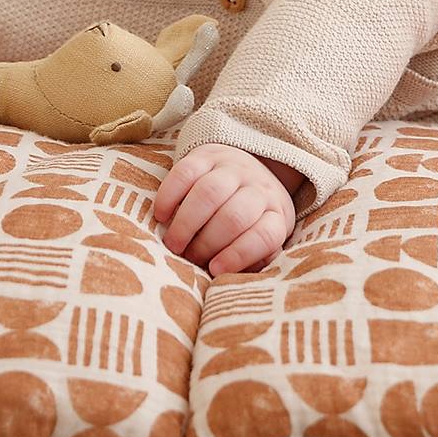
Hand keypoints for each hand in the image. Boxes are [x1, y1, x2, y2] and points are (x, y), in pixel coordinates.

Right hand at [153, 143, 295, 273]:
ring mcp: (234, 168)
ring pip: (210, 192)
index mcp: (275, 214)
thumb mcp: (262, 241)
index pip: (266, 235)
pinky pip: (186, 171)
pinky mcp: (207, 155)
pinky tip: (162, 215)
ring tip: (173, 243)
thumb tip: (233, 282)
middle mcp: (258, 188)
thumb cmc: (250, 221)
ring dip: (186, 223)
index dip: (239, 255)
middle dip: (206, 243)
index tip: (214, 269)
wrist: (248, 169)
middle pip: (234, 216)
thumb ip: (253, 262)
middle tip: (189, 258)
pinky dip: (170, 195)